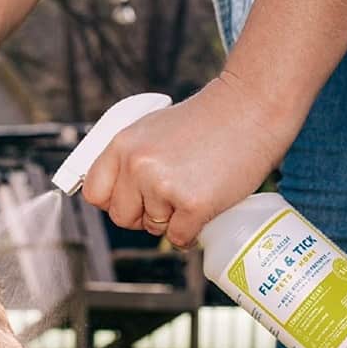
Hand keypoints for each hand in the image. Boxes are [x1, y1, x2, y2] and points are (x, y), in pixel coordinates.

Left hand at [82, 74, 298, 246]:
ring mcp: (163, 186)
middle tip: (169, 199)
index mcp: (122, 145)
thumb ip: (131, 157)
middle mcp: (137, 166)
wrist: (251, 108)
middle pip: (122, 217)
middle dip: (143, 215)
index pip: (94, 193)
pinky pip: (179, 239)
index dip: (113, 201)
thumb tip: (119, 191)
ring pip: (154, 228)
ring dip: (173, 219)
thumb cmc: (207, 119)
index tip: (131, 201)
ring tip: (194, 190)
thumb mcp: (153, 128)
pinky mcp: (193, 204)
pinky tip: (203, 212)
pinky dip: (191, 233)